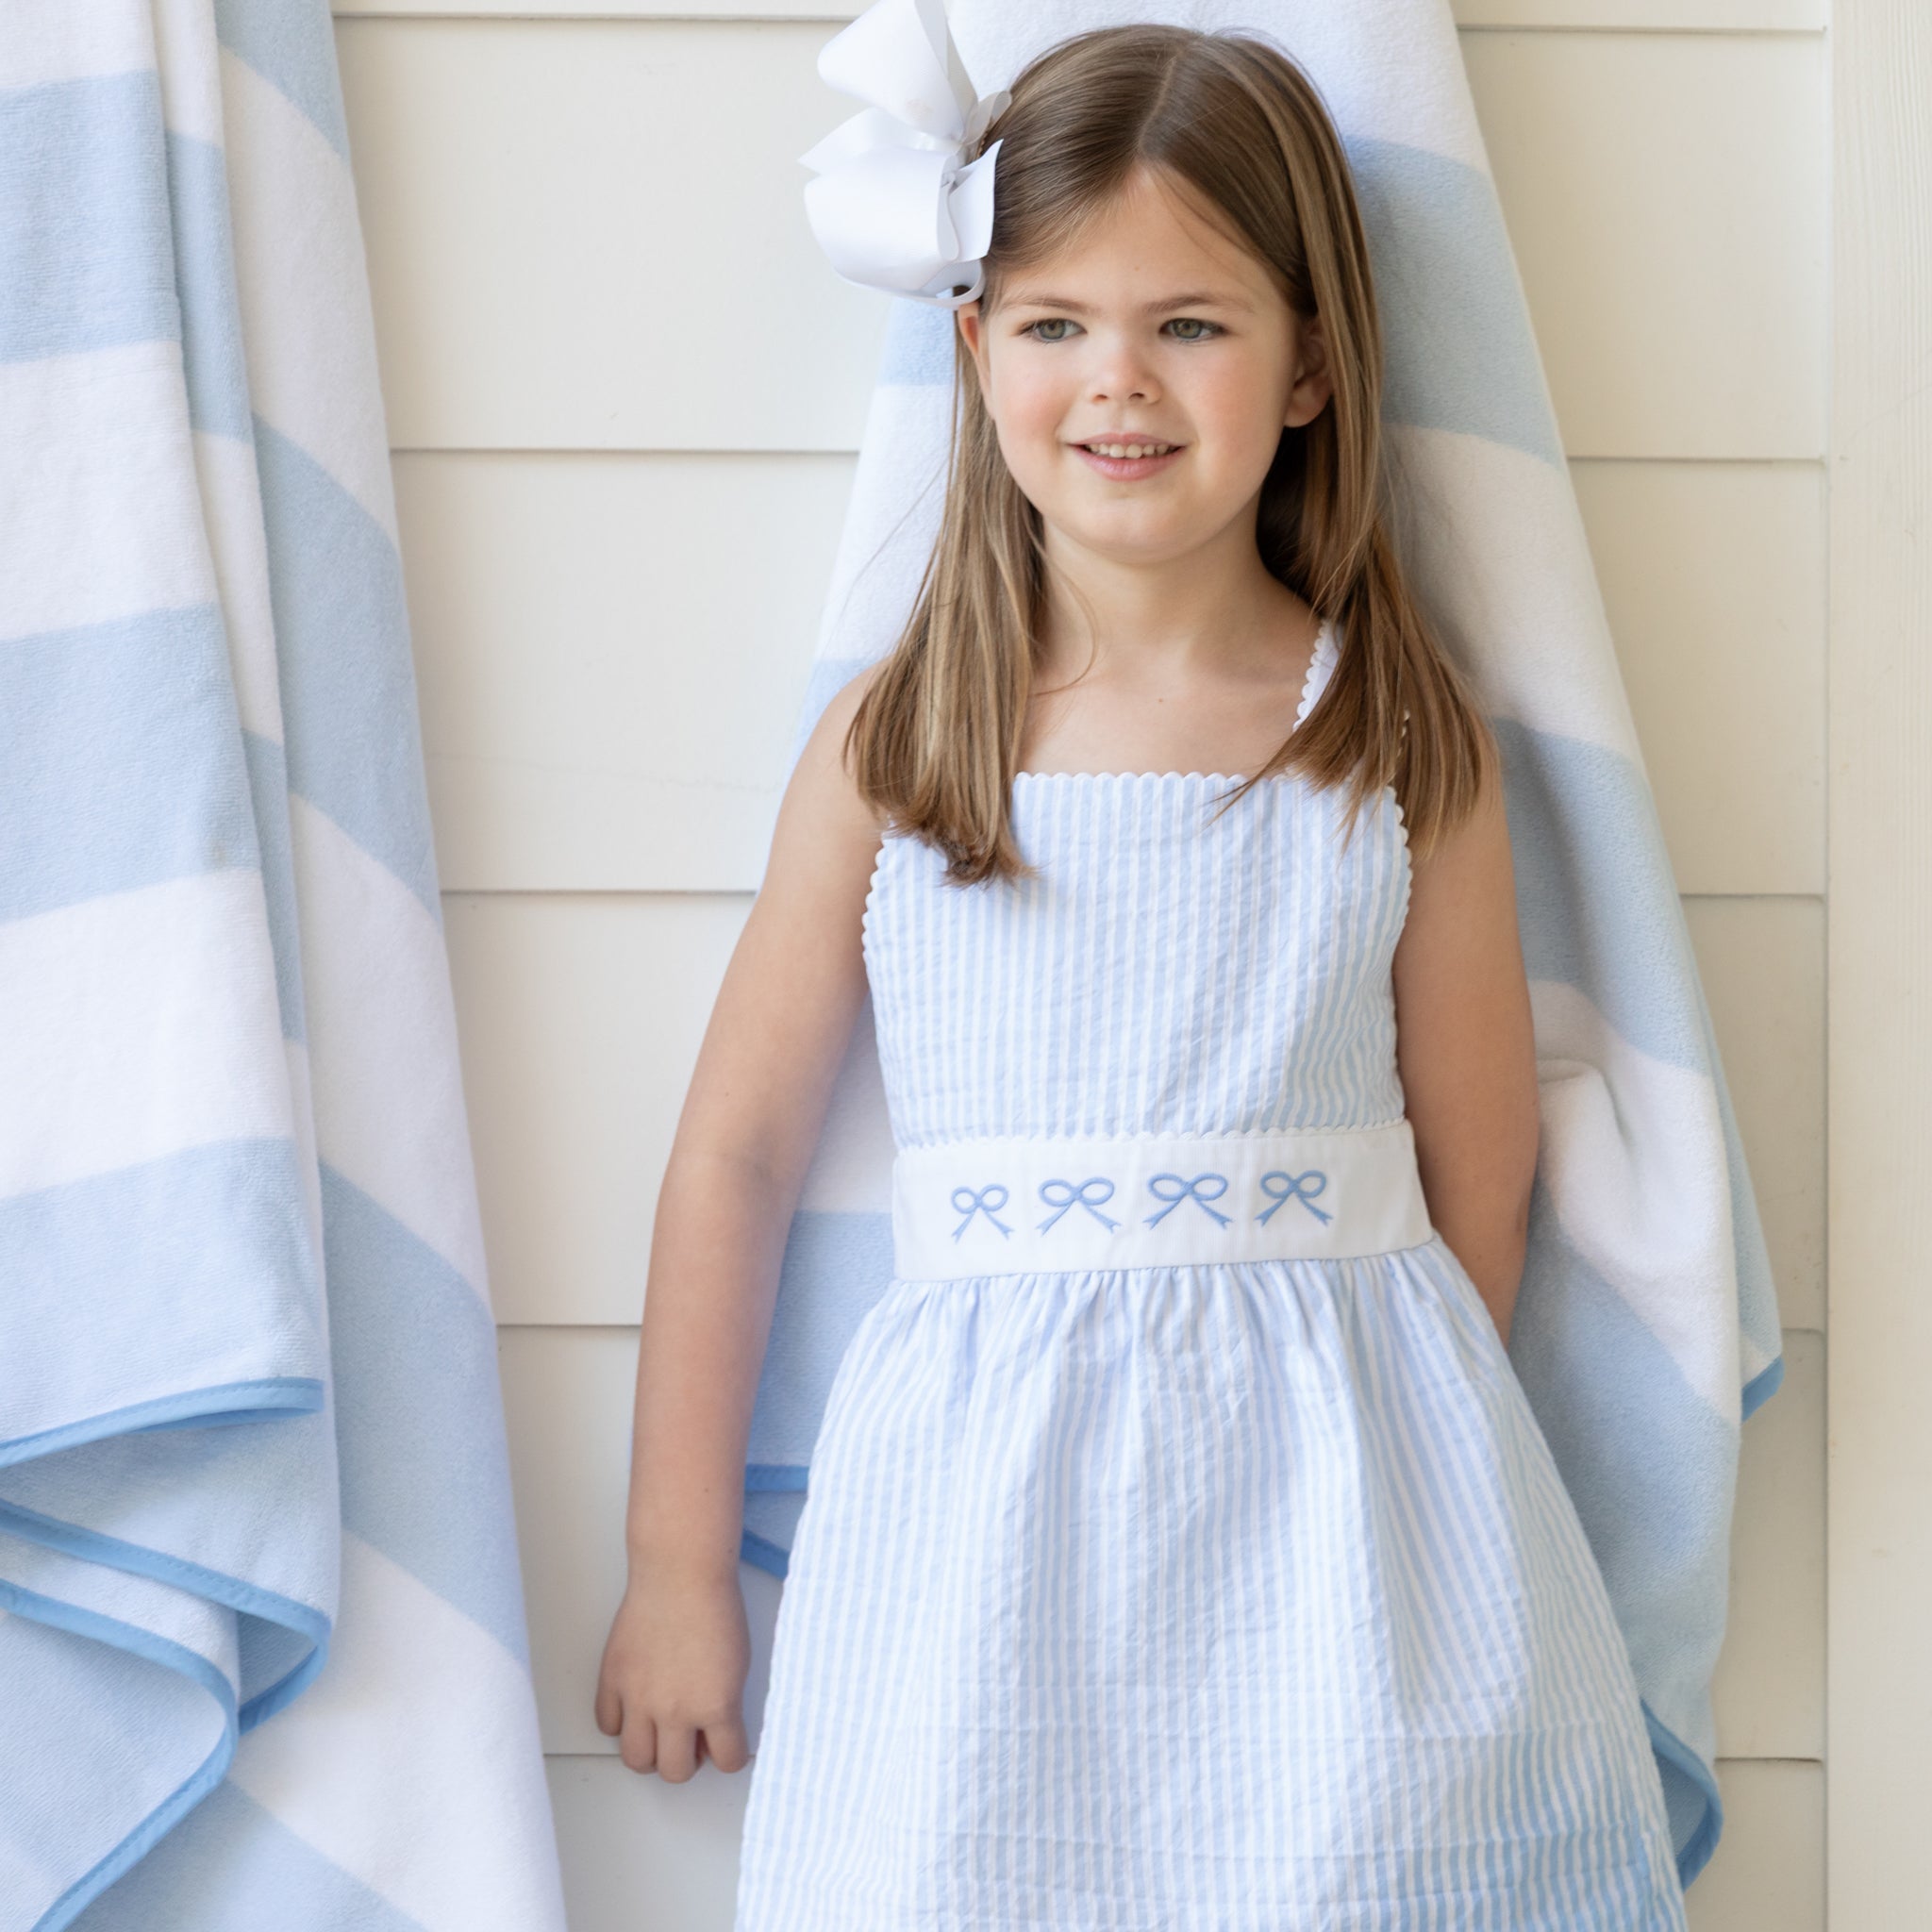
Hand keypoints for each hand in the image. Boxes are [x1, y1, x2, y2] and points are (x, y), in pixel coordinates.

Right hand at [594, 1562, 752, 1780]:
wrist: (681, 1573)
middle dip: (686, 1760)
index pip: (728, 1761)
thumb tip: (710, 1732)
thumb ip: (725, 1705)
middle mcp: (675, 1711)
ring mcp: (639, 1698)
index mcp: (716, 1706)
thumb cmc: (715, 1607)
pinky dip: (621, 1722)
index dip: (729, 1754)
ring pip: (636, 1760)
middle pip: (674, 1772)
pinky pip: (608, 1725)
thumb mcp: (739, 1663)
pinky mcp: (612, 1681)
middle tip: (691, 1740)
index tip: (727, 1746)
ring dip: (651, 1753)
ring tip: (661, 1732)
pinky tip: (635, 1706)